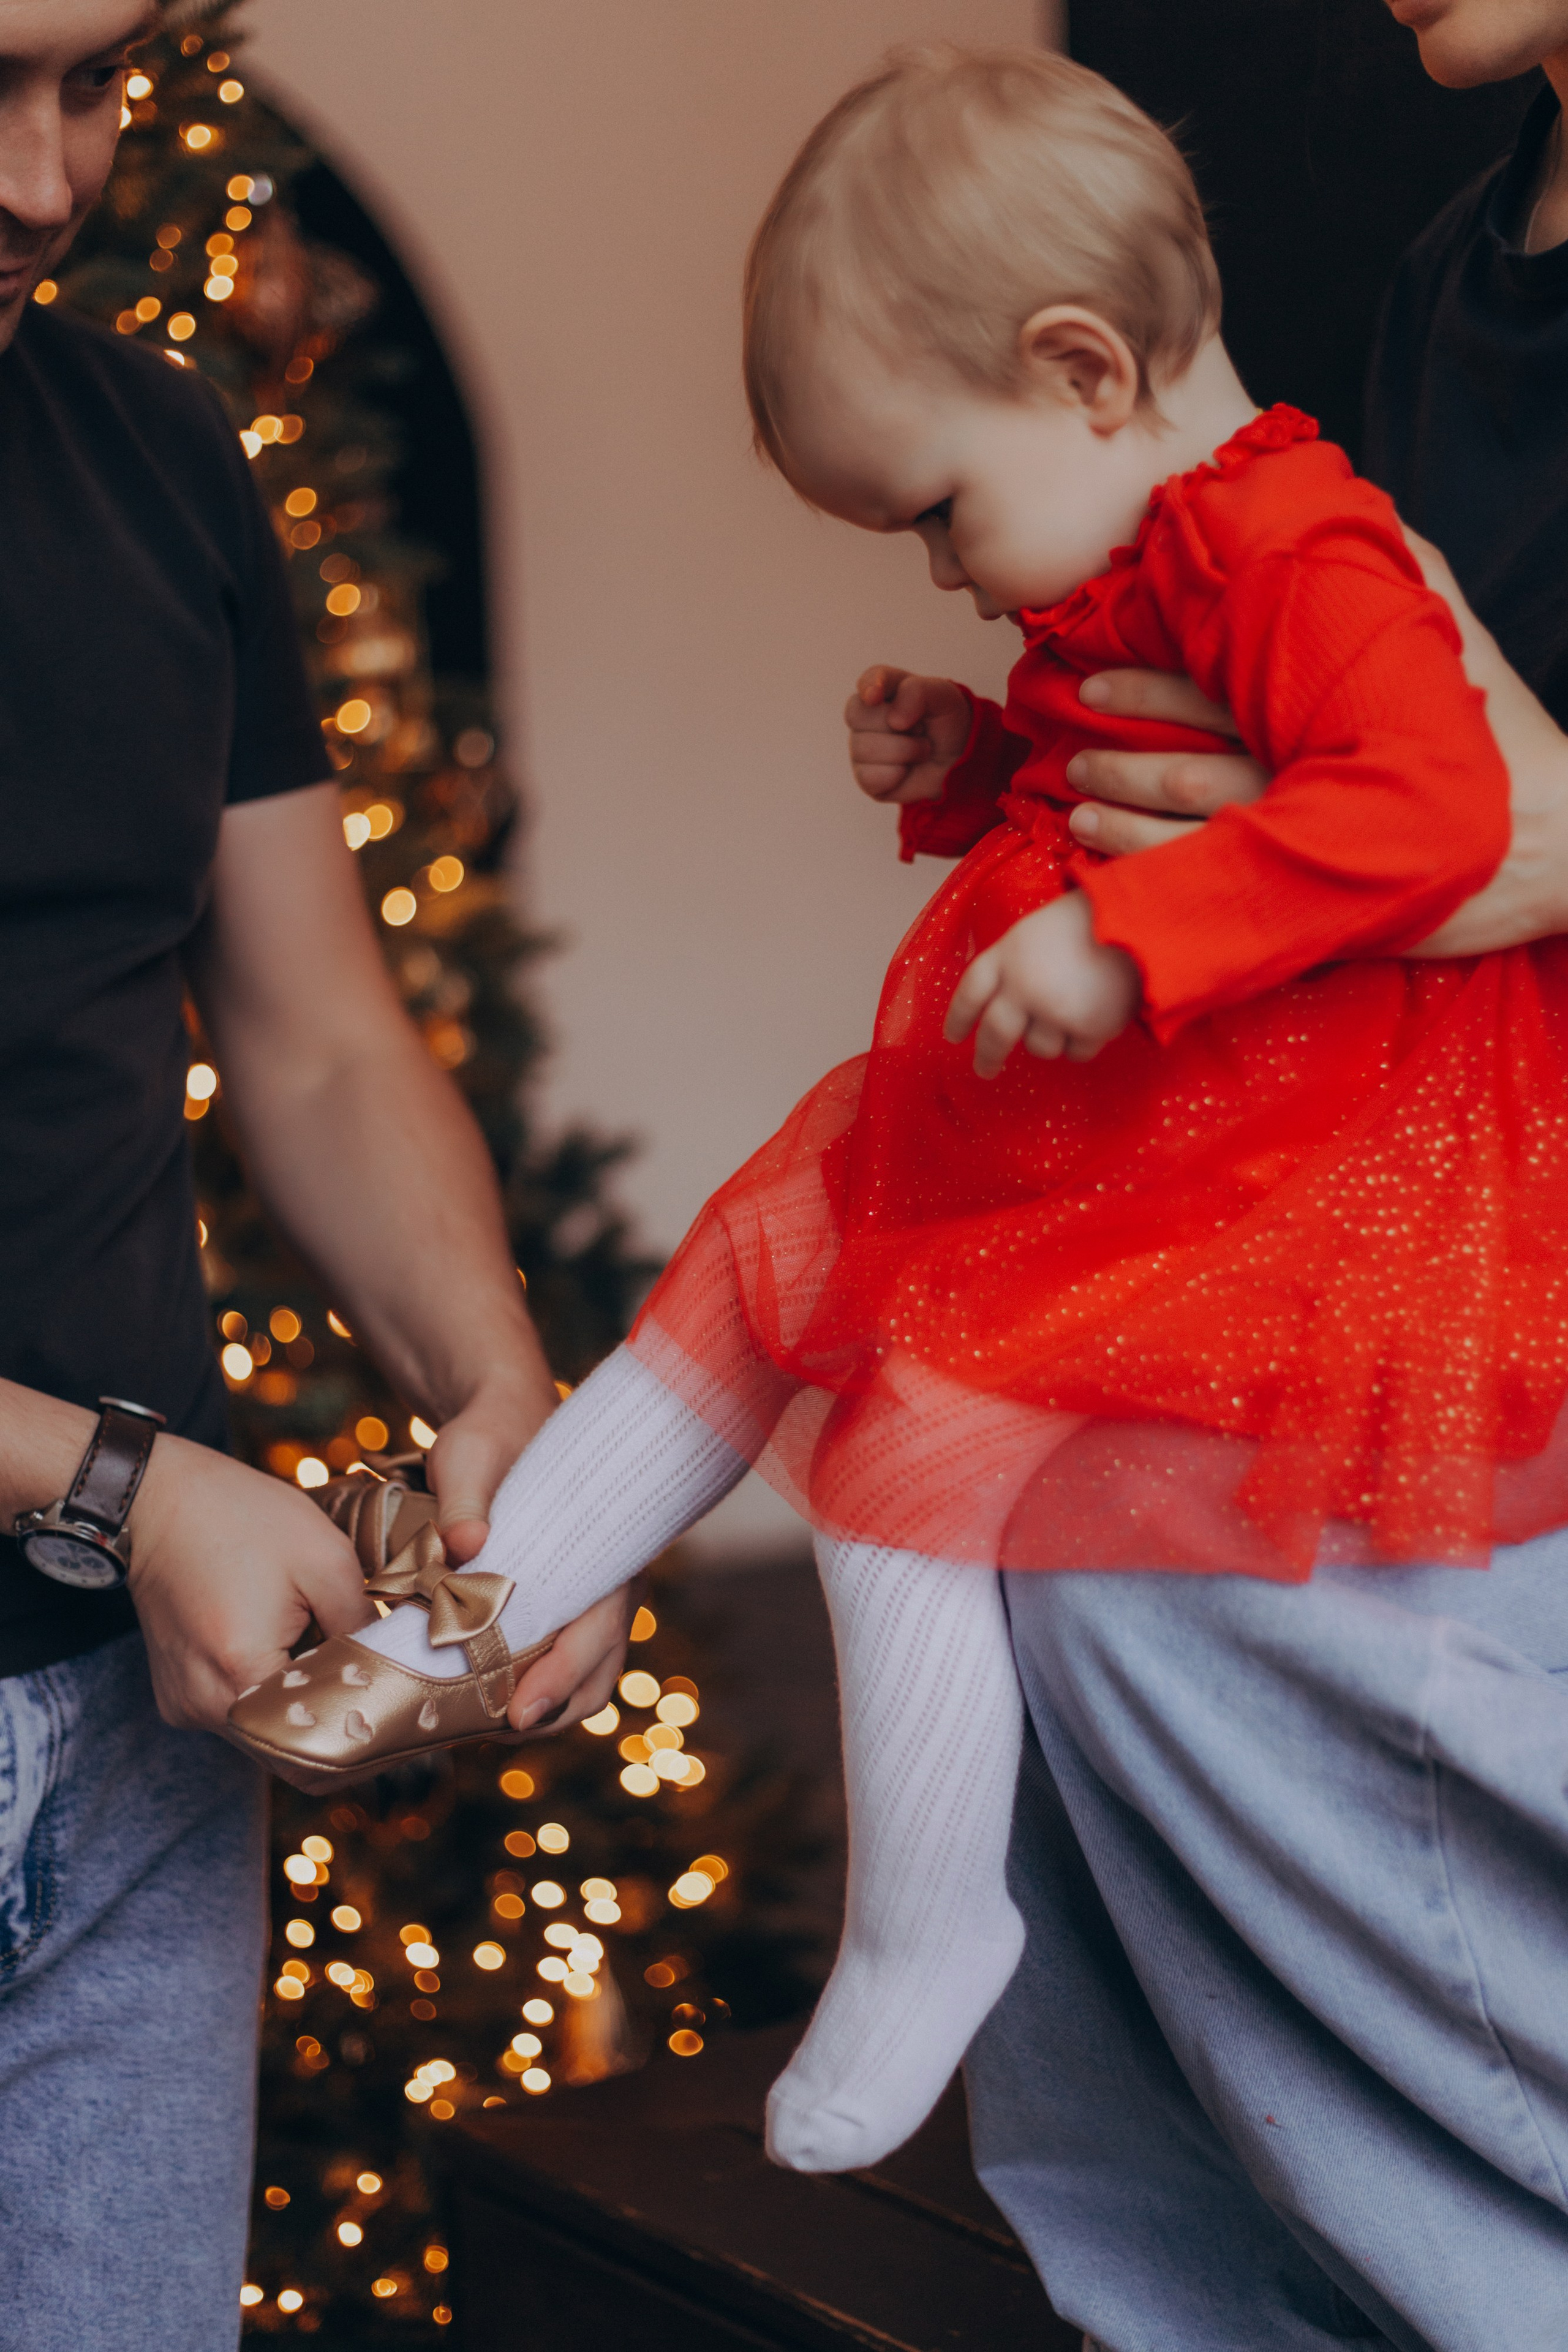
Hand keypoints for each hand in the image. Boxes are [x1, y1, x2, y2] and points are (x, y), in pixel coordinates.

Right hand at [127, 1433, 372, 1732]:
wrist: (158, 1499)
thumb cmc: (241, 1518)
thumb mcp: (326, 1559)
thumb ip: (362, 1624)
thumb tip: (394, 1665)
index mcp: (240, 1674)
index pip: (315, 1746)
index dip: (359, 1729)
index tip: (392, 1704)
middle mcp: (203, 1706)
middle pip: (287, 1747)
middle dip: (333, 1718)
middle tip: (371, 1683)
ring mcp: (184, 1705)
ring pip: (263, 1733)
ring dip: (299, 1703)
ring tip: (326, 1656)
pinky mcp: (177, 1694)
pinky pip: (236, 1713)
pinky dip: (267, 1693)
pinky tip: (285, 1651)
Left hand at [426, 1378, 638, 1735]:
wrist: (498, 1420)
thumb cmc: (488, 1437)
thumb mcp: (468, 1457)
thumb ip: (464, 1500)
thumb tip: (465, 1546)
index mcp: (603, 1548)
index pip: (597, 1631)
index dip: (561, 1678)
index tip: (518, 1713)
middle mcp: (607, 1582)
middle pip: (597, 1672)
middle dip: (551, 1711)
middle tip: (493, 1734)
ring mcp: (588, 1600)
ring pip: (582, 1678)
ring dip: (540, 1709)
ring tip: (480, 1726)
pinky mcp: (561, 1607)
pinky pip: (557, 1663)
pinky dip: (528, 1689)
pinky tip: (479, 1697)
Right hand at [846, 665, 970, 804]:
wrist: (958, 762)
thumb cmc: (946, 724)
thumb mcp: (944, 696)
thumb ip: (917, 692)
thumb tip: (894, 720)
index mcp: (884, 689)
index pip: (867, 679)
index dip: (868, 686)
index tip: (875, 696)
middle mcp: (866, 717)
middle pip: (856, 714)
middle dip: (896, 725)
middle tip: (920, 729)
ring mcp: (861, 747)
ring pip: (865, 748)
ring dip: (905, 751)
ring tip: (920, 750)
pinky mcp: (865, 777)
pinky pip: (869, 776)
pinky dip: (896, 775)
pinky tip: (905, 771)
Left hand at [945, 891, 1140, 1076]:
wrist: (1142, 919)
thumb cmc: (1089, 920)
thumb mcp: (1036, 929)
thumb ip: (1013, 963)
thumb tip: (998, 1004)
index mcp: (1008, 954)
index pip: (970, 992)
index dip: (959, 1017)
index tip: (953, 1037)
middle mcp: (1024, 986)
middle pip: (995, 1034)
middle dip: (987, 1056)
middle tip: (985, 1069)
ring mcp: (1056, 1010)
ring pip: (1039, 1047)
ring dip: (1050, 1038)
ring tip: (1073, 1008)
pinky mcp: (1089, 1027)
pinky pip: (1075, 1053)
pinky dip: (1082, 1041)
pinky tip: (1095, 1015)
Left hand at [1063, 543, 1567, 957]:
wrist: (1556, 838)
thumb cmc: (1498, 730)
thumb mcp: (1450, 632)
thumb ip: (1396, 563)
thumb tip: (1349, 499)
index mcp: (1328, 710)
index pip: (1214, 694)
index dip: (1146, 689)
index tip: (1092, 683)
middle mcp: (1310, 778)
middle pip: (1188, 771)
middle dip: (1118, 762)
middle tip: (1069, 757)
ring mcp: (1310, 846)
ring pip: (1189, 839)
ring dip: (1122, 825)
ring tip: (1073, 812)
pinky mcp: (1316, 904)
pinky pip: (1216, 894)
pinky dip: (1155, 885)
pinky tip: (1112, 876)